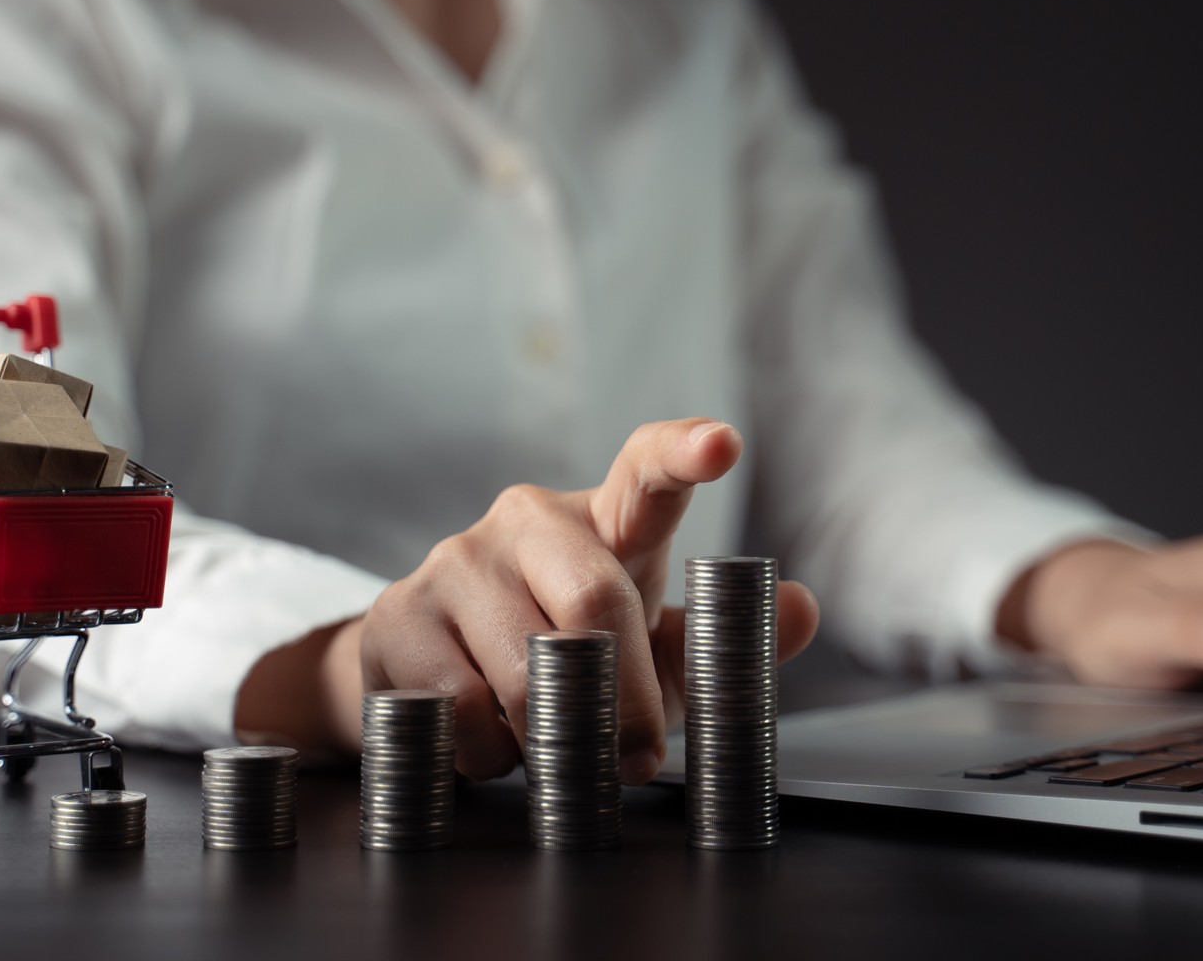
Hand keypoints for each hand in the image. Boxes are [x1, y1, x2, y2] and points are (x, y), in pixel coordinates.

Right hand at [239, 418, 819, 781]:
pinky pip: (462, 708)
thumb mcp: (648, 653)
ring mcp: (456, 563)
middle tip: (634, 759)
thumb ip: (722, 639)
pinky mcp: (400, 618)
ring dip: (550, 736)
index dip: (685, 452)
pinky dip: (489, 752)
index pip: (646, 469)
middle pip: (595, 603)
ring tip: (545, 741)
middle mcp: (526, 521)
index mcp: (602, 521)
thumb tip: (802, 610)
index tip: (722, 444)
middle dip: (625, 700)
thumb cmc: (564, 656)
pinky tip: (486, 741)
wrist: (426, 675)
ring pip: (525, 670)